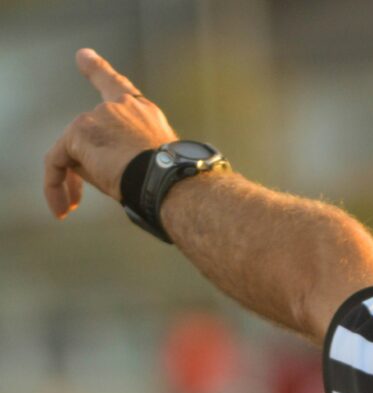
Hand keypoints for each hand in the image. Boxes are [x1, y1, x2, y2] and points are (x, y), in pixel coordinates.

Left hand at [44, 49, 178, 218]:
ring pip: (73, 150)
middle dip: (85, 167)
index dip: (97, 69)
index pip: (117, 86)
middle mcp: (120, 108)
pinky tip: (63, 206)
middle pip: (88, 133)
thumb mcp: (147, 161)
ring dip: (71, 181)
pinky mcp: (80, 133)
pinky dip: (55, 185)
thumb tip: (81, 164)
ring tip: (74, 207)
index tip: (83, 56)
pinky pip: (57, 161)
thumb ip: (115, 154)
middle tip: (78, 200)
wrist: (169, 181)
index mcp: (143, 113)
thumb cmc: (169, 180)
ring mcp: (98, 117)